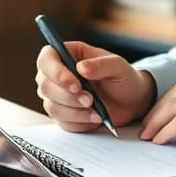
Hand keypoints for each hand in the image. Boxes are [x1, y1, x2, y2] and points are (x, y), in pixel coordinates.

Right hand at [35, 41, 155, 132]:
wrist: (130, 101)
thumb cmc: (123, 78)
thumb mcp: (118, 67)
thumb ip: (101, 65)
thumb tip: (81, 68)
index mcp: (68, 54)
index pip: (46, 59)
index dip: (55, 72)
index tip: (75, 84)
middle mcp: (57, 74)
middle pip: (44, 85)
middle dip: (68, 96)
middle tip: (90, 100)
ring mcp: (57, 95)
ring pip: (51, 106)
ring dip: (74, 111)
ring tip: (97, 111)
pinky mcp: (63, 114)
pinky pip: (61, 122)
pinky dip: (79, 122)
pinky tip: (95, 118)